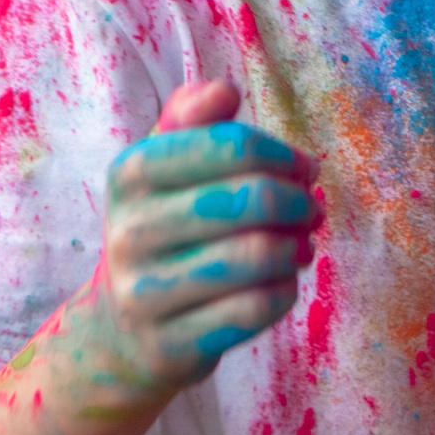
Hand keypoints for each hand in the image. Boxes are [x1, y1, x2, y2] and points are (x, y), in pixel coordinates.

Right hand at [90, 80, 319, 397]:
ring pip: (258, 256)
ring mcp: (145, 292)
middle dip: (300, 201)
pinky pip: (255, 308)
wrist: (120, 333)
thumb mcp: (162, 166)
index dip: (285, 156)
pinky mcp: (170, 344)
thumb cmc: (163, 229)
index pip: (233, 145)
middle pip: (252, 199)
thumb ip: (191, 117)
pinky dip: (285, 291)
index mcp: (131, 172)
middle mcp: (129, 230)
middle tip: (313, 209)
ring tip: (302, 244)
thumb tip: (222, 89)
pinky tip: (281, 283)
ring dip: (297, 246)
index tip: (303, 169)